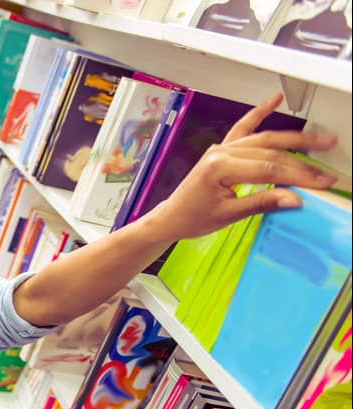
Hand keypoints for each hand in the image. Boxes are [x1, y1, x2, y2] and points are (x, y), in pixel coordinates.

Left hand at [144, 92, 337, 245]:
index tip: (320, 183)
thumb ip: (262, 203)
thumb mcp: (228, 215)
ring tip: (320, 139)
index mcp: (220, 167)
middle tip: (325, 172)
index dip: (299, 176)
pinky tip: (274, 100)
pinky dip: (259, 113)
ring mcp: (221, 148)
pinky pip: (243, 127)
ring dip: (293, 138)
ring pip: (263, 139)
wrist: (171, 217)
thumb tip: (294, 198)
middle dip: (302, 162)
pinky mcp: (221, 149)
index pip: (269, 169)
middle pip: (270, 152)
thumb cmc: (192, 218)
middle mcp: (220, 152)